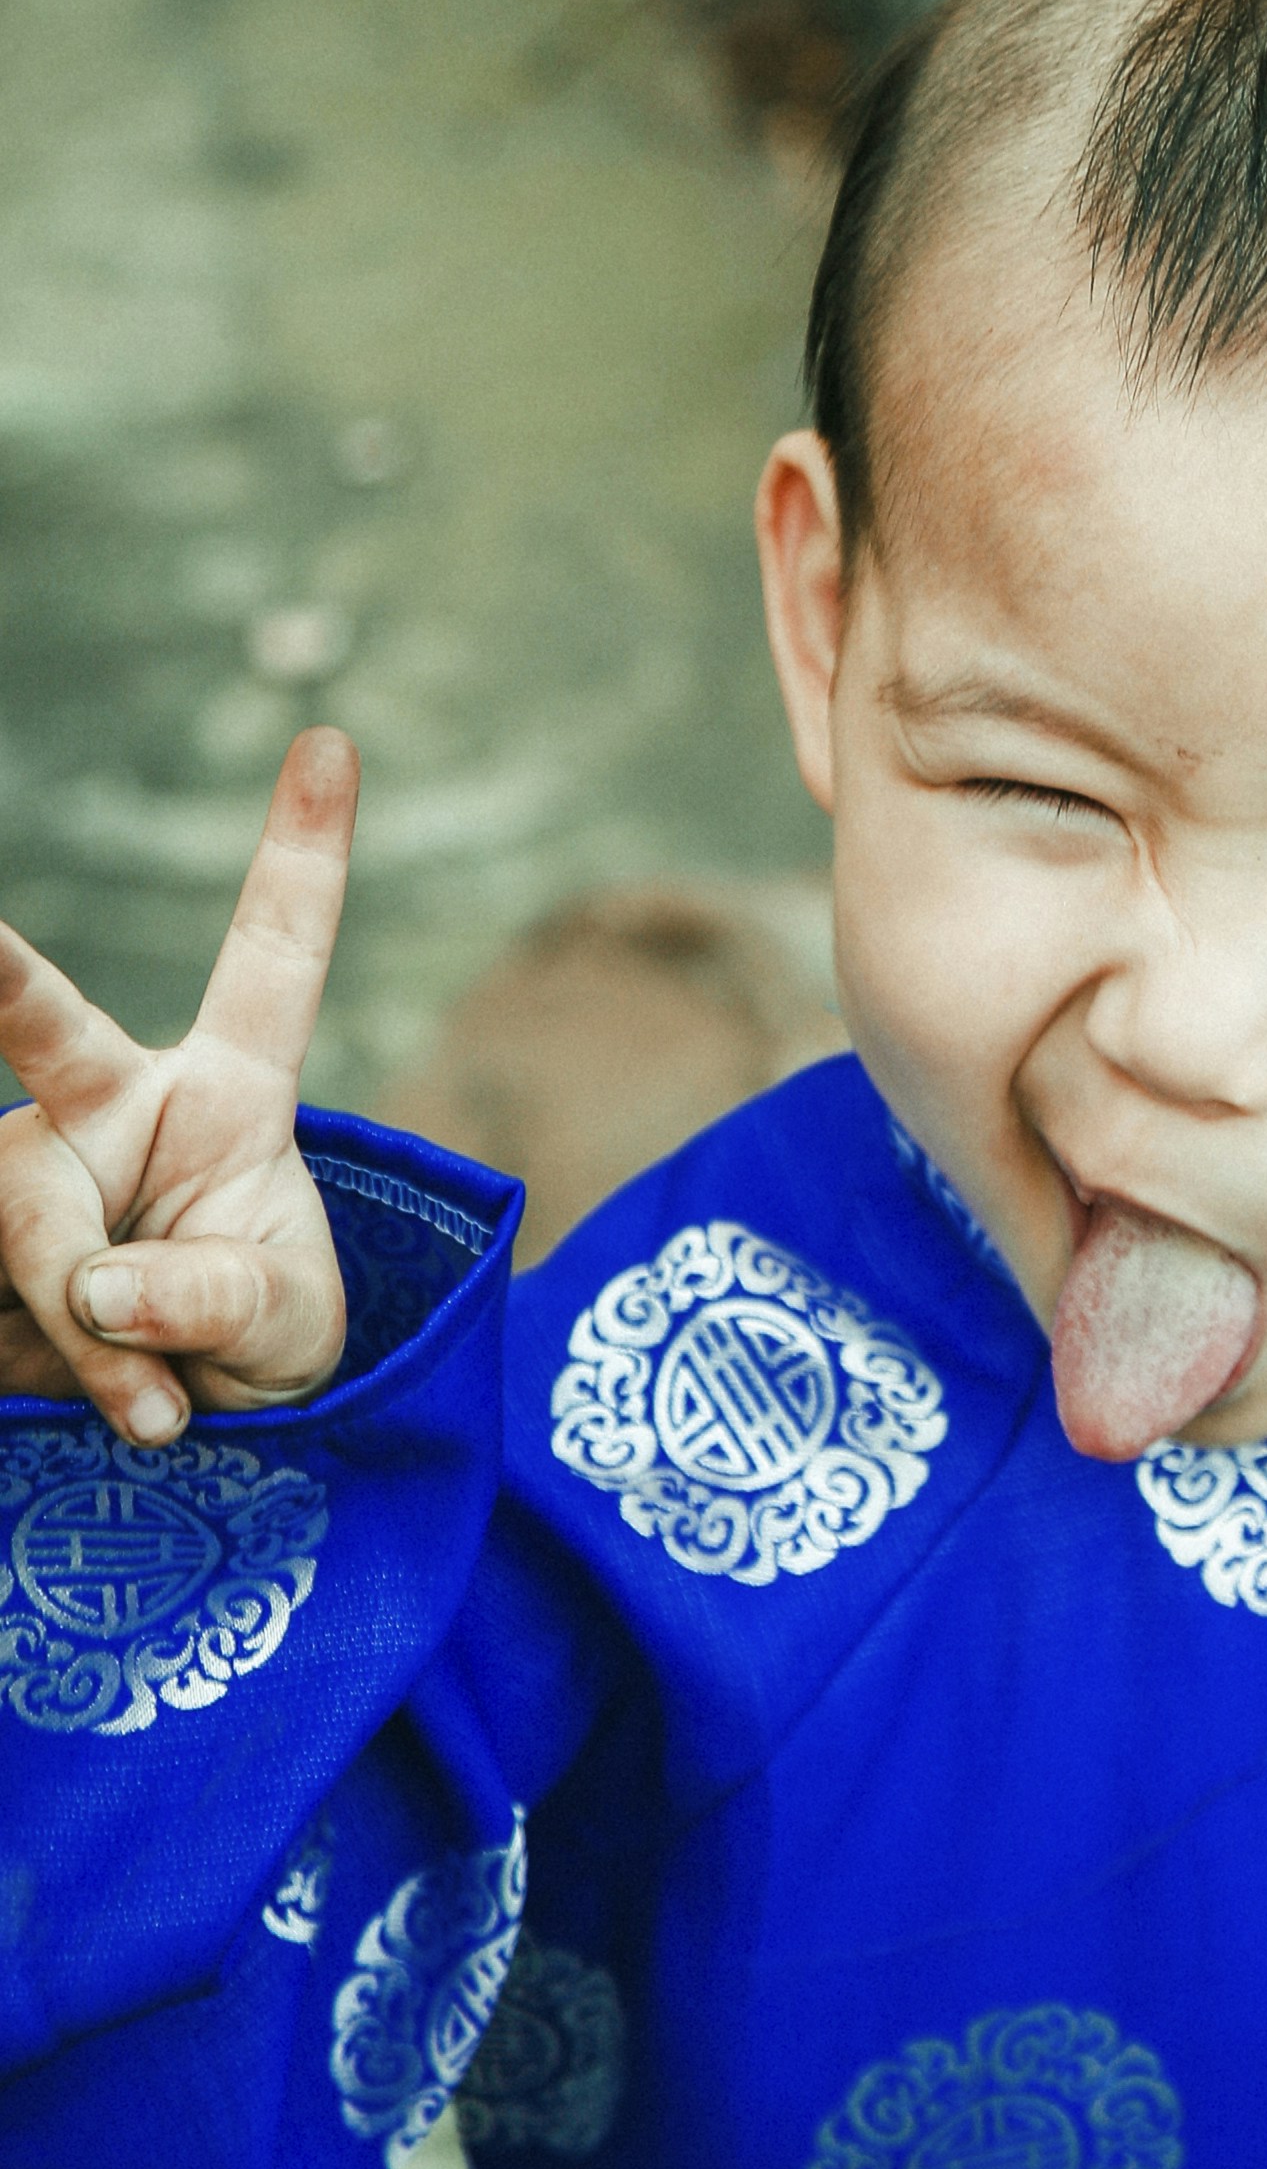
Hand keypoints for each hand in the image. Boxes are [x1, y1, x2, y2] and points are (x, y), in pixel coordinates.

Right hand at [0, 731, 356, 1446]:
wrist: (188, 1428)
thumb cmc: (258, 1344)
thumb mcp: (288, 1329)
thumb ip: (218, 1299)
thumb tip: (99, 1282)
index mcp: (226, 1091)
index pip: (271, 960)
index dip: (303, 853)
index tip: (332, 740)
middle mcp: (108, 1109)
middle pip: (51, 1043)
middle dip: (2, 977)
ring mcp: (31, 1175)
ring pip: (30, 1227)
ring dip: (95, 1335)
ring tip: (158, 1407)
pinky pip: (0, 1296)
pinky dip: (65, 1375)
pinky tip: (114, 1409)